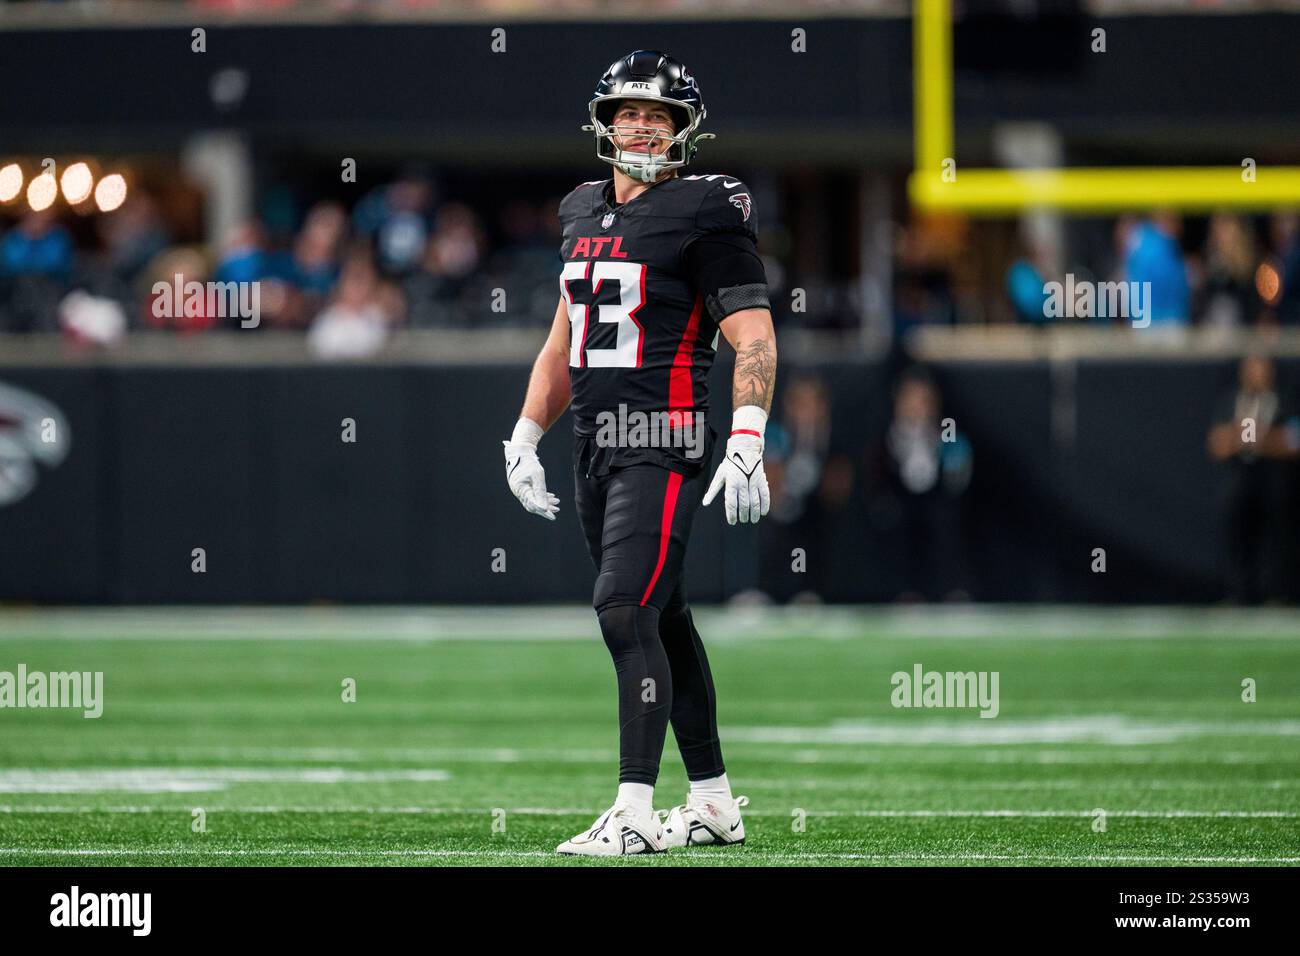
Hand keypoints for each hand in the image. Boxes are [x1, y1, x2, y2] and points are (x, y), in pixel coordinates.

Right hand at [503, 418, 558, 520]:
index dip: (543, 512)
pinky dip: (541, 496)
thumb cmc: (529, 462)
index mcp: (521, 490)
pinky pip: (532, 495)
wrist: (520, 451)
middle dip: (545, 509)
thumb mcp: (537, 475)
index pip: (533, 505)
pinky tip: (551, 496)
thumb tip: (544, 508)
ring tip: (557, 503)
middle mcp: (518, 492)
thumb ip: (540, 491)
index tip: (553, 516)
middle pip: (532, 505)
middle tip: (557, 510)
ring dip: (544, 503)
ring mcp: (519, 489)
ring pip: (533, 500)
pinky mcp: (522, 486)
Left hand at [703, 409, 770, 524]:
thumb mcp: (720, 475)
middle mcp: (742, 484)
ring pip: (755, 503)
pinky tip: (763, 512)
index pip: (731, 504)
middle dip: (743, 515)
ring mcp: (753, 482)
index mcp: (731, 483)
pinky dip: (765, 506)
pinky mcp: (761, 480)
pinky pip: (765, 496)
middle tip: (743, 520)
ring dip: (754, 513)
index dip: (732, 515)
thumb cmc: (730, 463)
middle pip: (744, 506)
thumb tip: (705, 503)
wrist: (744, 449)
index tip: (732, 522)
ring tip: (752, 519)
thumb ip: (713, 490)